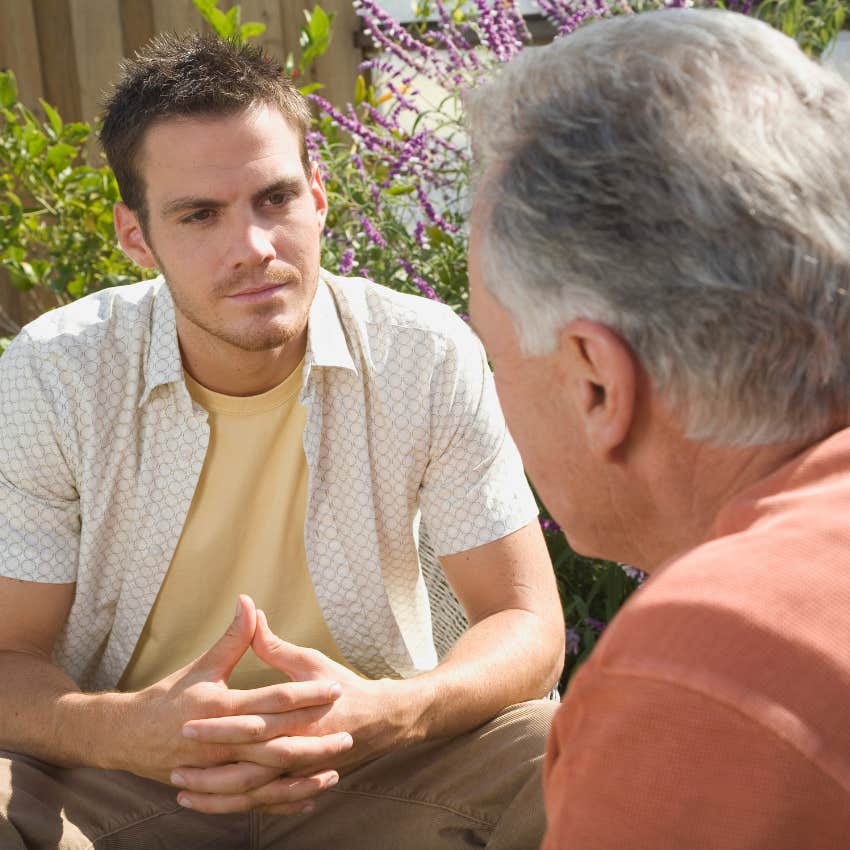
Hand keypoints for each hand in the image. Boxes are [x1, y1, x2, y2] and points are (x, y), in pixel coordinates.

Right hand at [117, 595, 351, 811]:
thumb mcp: (203, 665)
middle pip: (276, 745)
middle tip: (347, 735)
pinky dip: (280, 801)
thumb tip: (248, 601)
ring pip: (267, 780)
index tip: (334, 688)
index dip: (305, 694)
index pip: (272, 700)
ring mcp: (217, 770)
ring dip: (302, 779)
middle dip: (314, 742)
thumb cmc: (168, 697)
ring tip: (334, 772)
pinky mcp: (215, 787)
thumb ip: (234, 638)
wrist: (127, 736)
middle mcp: (221, 742)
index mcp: (221, 708)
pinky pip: (254, 801)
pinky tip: (307, 799)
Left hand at [170, 610, 421, 812]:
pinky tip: (211, 806)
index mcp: (301, 716)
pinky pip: (265, 803)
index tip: (186, 725)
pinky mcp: (300, 784)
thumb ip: (275, 646)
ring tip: (182, 793)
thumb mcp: (311, 662)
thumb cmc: (343, 687)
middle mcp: (300, 748)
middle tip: (175, 768)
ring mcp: (300, 772)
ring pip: (253, 793)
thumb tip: (250, 611)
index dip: (219, 727)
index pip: (253, 724)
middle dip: (210, 771)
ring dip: (217, 796)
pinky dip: (238, 807)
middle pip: (248, 766)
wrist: (381, 720)